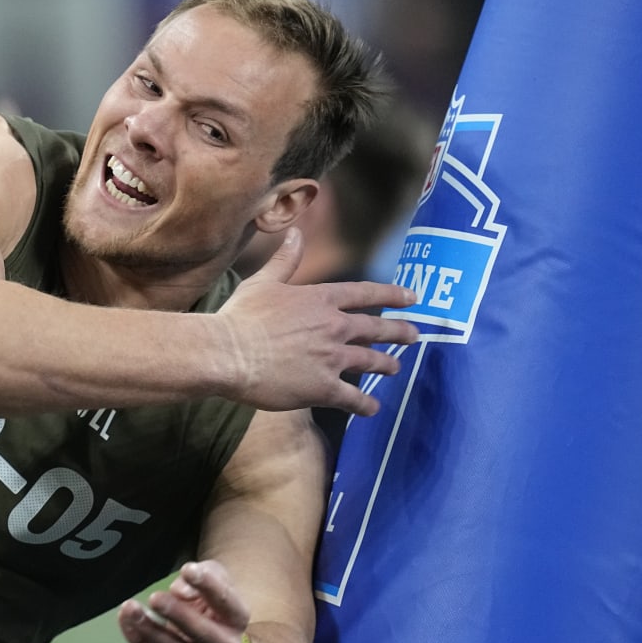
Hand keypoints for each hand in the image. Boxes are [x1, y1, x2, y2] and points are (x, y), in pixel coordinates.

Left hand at [117, 560, 248, 642]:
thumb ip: (206, 577)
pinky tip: (126, 621)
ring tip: (131, 608)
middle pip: (204, 633)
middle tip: (155, 598)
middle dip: (179, 614)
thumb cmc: (209, 616)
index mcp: (236, 621)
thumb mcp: (213, 591)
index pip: (228, 603)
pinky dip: (137, 640)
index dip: (210, 586)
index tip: (189, 570)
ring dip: (151, 629)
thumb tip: (182, 587)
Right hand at [217, 228, 418, 415]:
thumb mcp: (263, 282)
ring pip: (370, 362)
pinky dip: (365, 404)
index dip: (391, 295)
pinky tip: (372, 408)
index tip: (411, 297)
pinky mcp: (323, 387)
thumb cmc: (241, 317)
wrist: (227, 352)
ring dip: (386, 365)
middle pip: (376, 329)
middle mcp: (333, 326)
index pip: (364, 294)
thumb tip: (295, 233)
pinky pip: (353, 398)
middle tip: (414, 335)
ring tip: (395, 368)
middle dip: (399, 332)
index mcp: (320, 299)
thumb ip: (285, 260)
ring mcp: (331, 358)